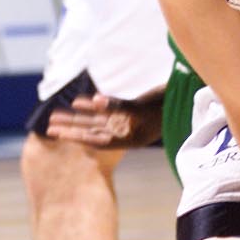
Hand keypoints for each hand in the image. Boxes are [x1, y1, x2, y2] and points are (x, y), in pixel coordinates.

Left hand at [45, 91, 164, 148]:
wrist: (190, 100)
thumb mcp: (143, 108)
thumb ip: (119, 105)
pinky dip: (94, 105)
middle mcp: (125, 132)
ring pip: (96, 120)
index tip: (56, 134)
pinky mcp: (132, 110)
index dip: (75, 136)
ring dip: (77, 117)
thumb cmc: (169, 107)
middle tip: (48, 127)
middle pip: (91, 131)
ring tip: (56, 115)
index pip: (95, 139)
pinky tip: (79, 102)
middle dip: (70, 128)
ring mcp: (128, 121)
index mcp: (127, 138)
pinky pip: (108, 109)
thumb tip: (95, 100)